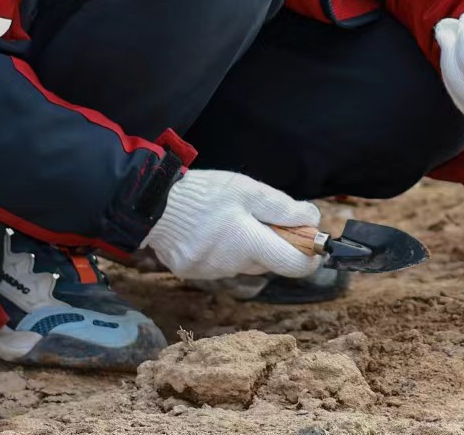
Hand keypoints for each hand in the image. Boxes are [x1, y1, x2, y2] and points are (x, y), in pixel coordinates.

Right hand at [142, 169, 321, 281]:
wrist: (151, 204)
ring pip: (244, 263)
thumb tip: (311, 220)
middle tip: (262, 217)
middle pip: (268, 262)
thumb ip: (282, 208)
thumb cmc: (203, 193)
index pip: (294, 265)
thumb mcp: (248, 190)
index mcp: (249, 244)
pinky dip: (223, 250)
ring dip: (247, 246)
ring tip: (228, 219)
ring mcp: (210, 272)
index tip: (313, 244)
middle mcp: (232, 265)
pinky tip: (209, 230)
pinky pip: (221, 264)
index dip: (310, 257)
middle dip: (273, 243)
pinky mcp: (192, 272)